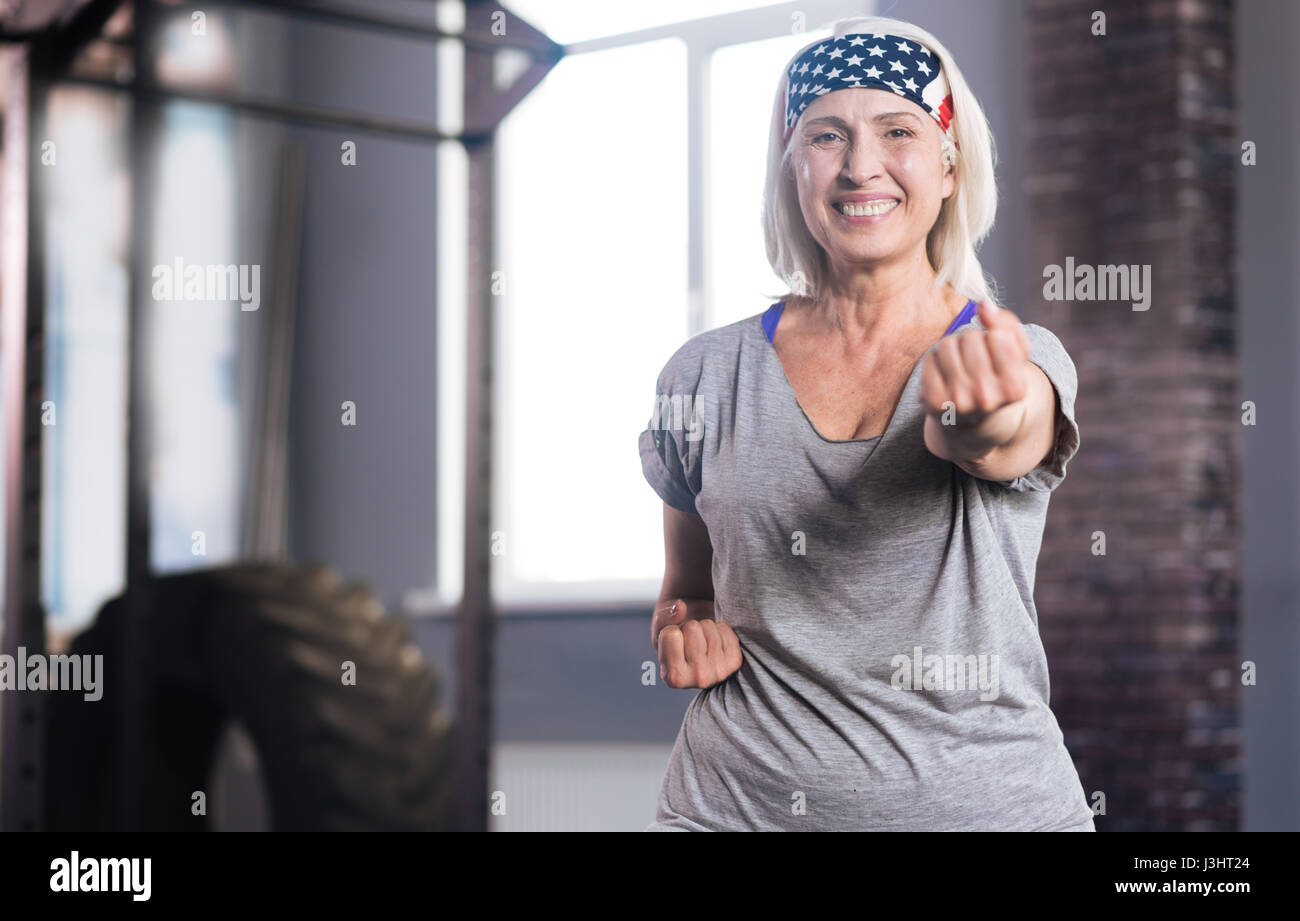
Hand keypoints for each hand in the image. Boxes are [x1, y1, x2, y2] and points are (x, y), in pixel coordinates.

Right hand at [652, 598, 742, 689]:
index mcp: (674, 677)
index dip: (672, 630)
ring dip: (704, 627)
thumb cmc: (677, 639)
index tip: (676, 641)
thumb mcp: (661, 629)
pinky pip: (724, 628)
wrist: (701, 645)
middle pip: (692, 628)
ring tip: (702, 640)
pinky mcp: (734, 661)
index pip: (670, 634)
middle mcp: (698, 679)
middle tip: (691, 639)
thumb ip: (662, 617)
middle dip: (689, 626)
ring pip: (708, 626)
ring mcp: (719, 672)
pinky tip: (714, 641)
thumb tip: (681, 607)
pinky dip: (719, 628)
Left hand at [920, 299, 1031, 428]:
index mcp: (1014, 389)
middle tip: (974, 362)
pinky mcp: (933, 402)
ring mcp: (958, 402)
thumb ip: (1007, 324)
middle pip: (970, 338)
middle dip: (972, 341)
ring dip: (952, 348)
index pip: (998, 336)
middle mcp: (986, 398)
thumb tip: (983, 305)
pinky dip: (936, 360)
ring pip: (948, 344)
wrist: (973, 419)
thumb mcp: (1016, 354)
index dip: (994, 336)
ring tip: (960, 366)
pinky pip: (930, 358)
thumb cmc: (997, 378)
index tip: (994, 355)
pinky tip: (944, 375)